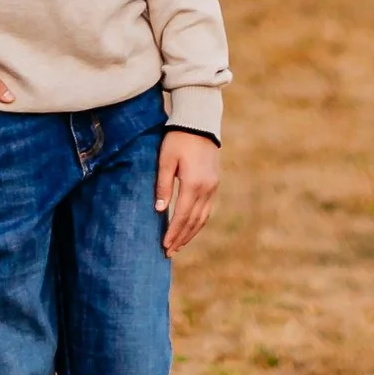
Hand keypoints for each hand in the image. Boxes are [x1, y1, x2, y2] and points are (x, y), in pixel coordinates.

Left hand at [154, 129, 220, 256]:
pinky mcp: (214, 184)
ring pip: (202, 218)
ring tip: (178, 245)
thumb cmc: (177, 139)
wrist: (199, 123)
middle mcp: (207, 189)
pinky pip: (207, 210)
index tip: (164, 246)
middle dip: (181, 238)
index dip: (173, 233)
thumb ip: (162, 185)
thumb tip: (159, 211)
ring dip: (190, 233)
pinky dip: (198, 222)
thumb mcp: (165, 159)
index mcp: (193, 183)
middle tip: (169, 252)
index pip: (182, 215)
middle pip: (193, 221)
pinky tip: (190, 228)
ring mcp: (213, 187)